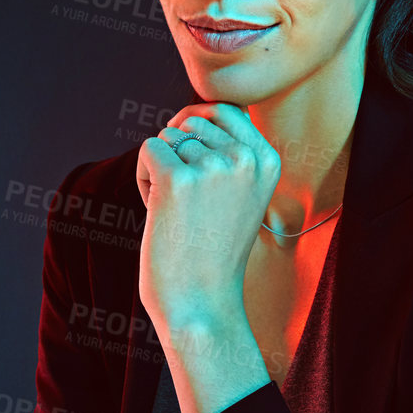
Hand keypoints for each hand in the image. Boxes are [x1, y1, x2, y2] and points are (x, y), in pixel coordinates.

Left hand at [135, 103, 278, 412]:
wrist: (202, 302)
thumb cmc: (214, 250)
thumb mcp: (242, 194)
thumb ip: (230, 153)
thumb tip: (190, 114)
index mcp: (268, 159)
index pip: (225, 110)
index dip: (197, 126)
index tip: (191, 157)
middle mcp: (246, 158)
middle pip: (192, 123)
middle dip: (178, 153)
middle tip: (188, 200)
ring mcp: (213, 167)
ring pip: (167, 138)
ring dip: (161, 169)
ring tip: (177, 210)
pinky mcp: (178, 179)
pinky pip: (148, 149)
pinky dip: (143, 177)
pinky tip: (158, 209)